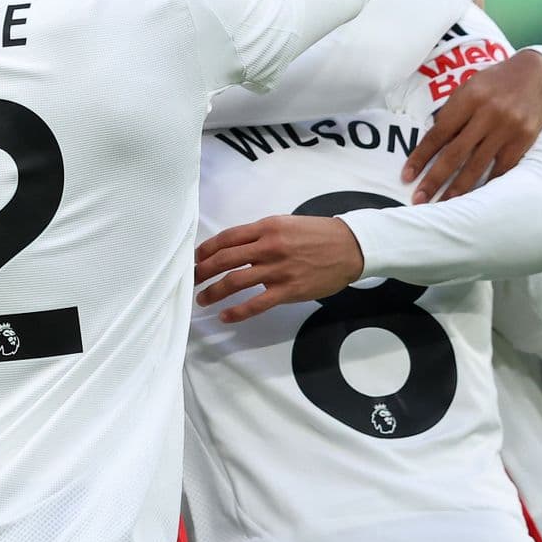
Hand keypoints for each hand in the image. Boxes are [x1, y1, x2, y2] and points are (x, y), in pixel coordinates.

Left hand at [194, 215, 365, 322]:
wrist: (351, 247)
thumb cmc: (318, 235)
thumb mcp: (286, 224)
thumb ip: (261, 235)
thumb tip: (235, 248)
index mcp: (267, 228)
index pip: (227, 238)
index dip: (206, 249)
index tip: (195, 258)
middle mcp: (269, 247)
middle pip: (225, 260)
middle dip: (202, 271)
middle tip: (191, 279)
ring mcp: (278, 270)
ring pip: (235, 282)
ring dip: (214, 292)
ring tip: (202, 299)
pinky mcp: (288, 290)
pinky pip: (256, 304)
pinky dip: (237, 312)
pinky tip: (225, 316)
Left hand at [401, 49, 541, 201]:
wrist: (536, 75)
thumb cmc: (493, 83)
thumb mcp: (468, 88)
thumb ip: (451, 113)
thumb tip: (431, 144)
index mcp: (468, 98)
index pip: (438, 134)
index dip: (420, 157)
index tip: (406, 176)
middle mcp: (488, 114)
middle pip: (455, 154)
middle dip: (435, 179)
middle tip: (419, 199)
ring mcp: (508, 128)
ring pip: (478, 165)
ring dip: (458, 188)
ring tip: (444, 203)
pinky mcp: (524, 139)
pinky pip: (502, 167)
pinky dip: (487, 183)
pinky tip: (475, 196)